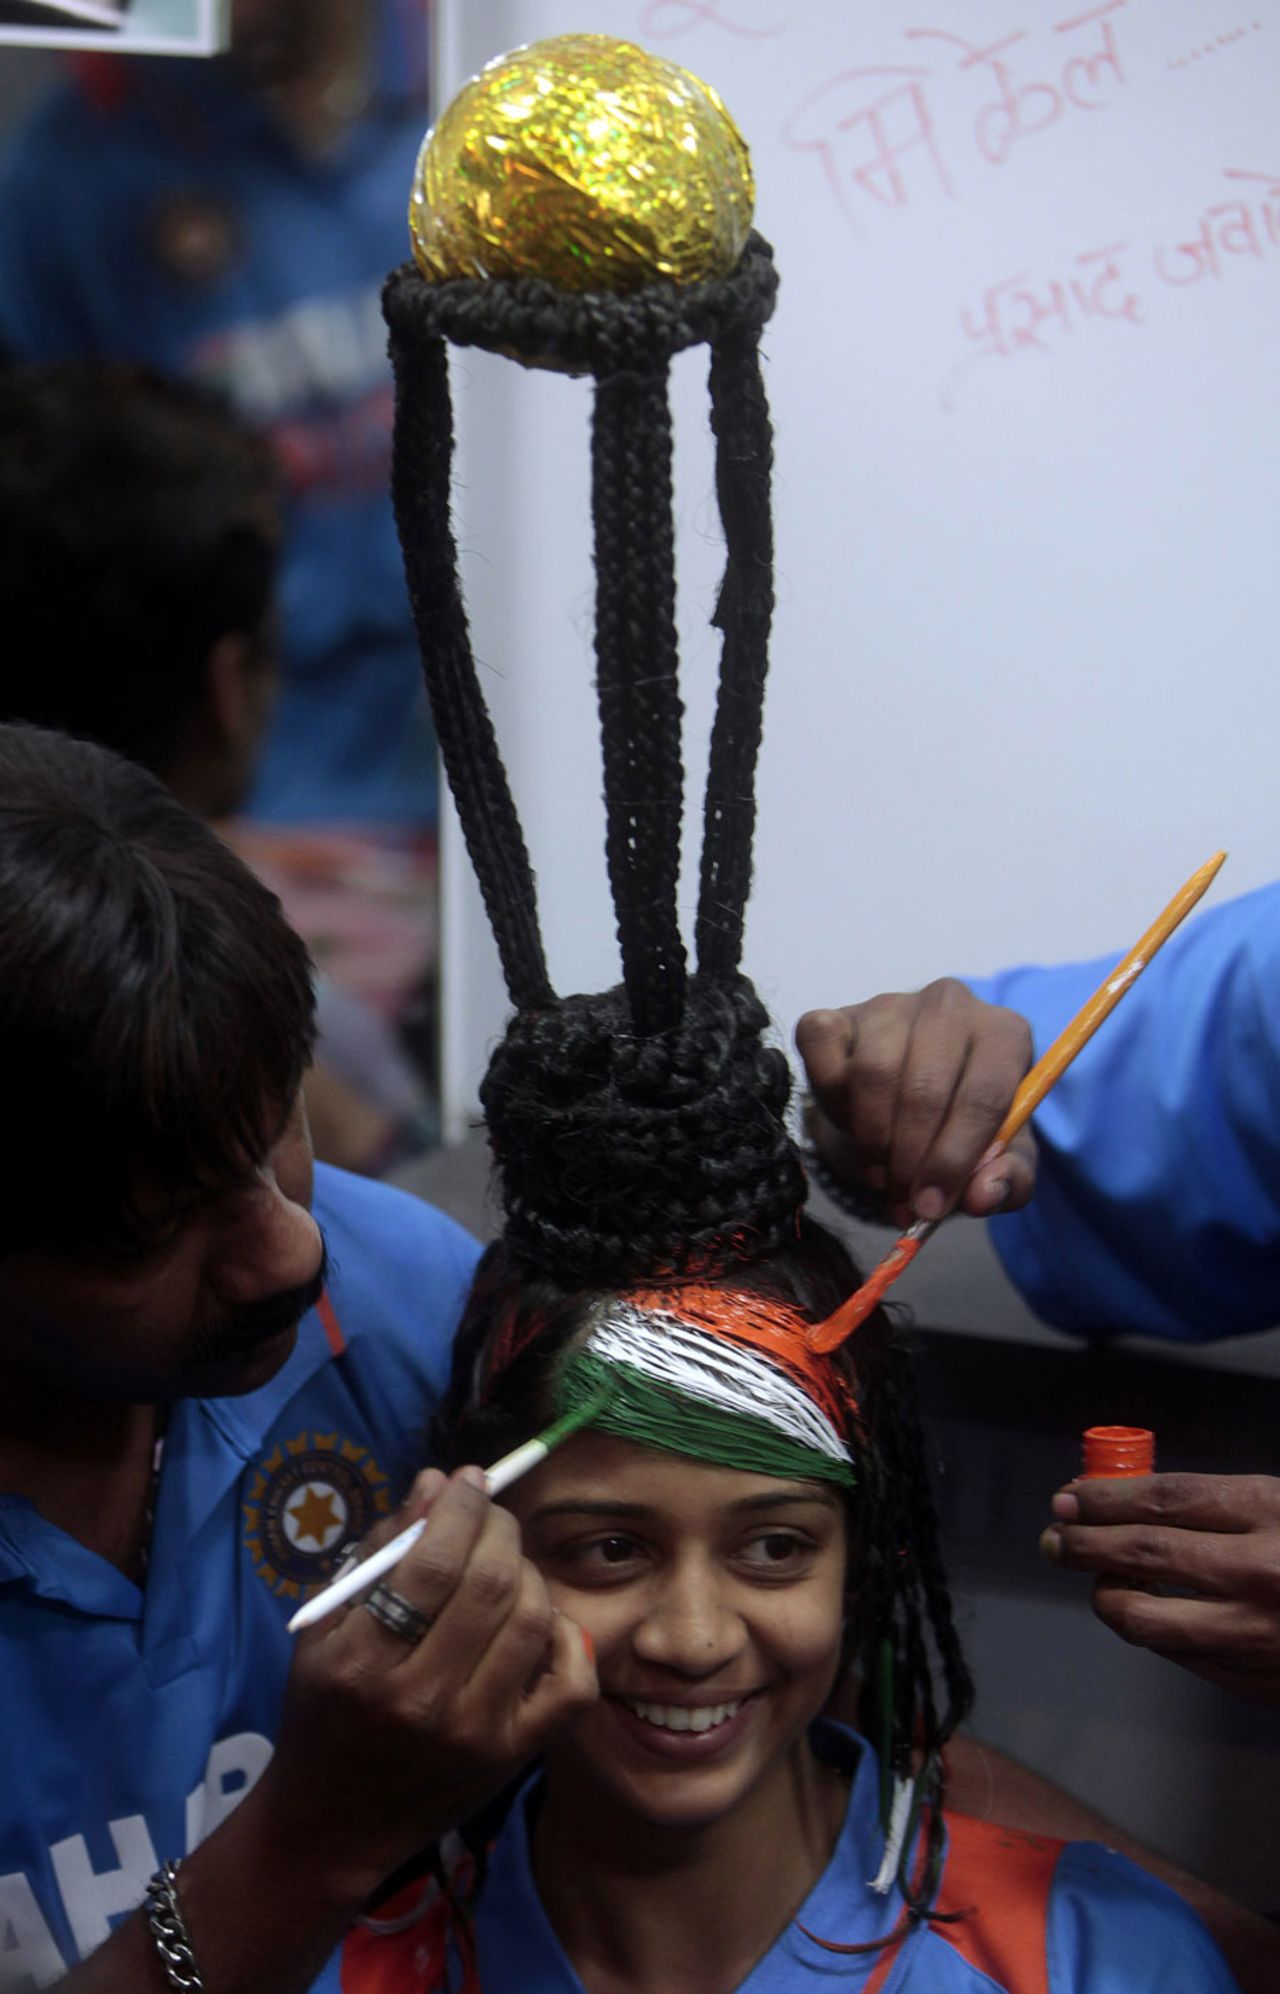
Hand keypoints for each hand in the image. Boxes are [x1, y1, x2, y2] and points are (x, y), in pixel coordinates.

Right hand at [256, 1467, 597, 1899]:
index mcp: (361, 1663)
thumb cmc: (325, 1709)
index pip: (430, 1563)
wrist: (333, 1824)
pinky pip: (570, 1683)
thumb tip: (437, 1483)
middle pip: (491, 1583)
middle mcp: (420, 1700)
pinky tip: (539, 1622)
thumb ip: (380, 1550)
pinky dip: (566, 1638)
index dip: (460, 1508)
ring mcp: (475, 1733)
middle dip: (497, 1528)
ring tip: (504, 1565)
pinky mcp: (512, 1757)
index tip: (467, 1481)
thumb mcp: (326, 1627)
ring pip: (531, 1619)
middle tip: (488, 1516)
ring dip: (526, 1572)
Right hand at [797, 981, 1034, 1226]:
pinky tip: (852, 1124)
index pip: (985, 1093)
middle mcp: (951, 1005)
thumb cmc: (964, 1123)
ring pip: (873, 1072)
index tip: (932, 1207)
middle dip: (910, 1159)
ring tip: (882, 1173)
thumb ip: (1009, 1180)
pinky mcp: (839, 1013)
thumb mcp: (1001, 1157)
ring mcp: (891, 1004)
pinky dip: (832, 1102)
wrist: (910, 1098)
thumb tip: (984, 1196)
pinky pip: (824, 1053)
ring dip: (873, 1138)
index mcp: (1004, 1033)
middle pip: (926, 1087)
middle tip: (903, 1201)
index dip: (954, 1159)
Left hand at [1041, 1473, 1279, 1705]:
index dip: (1105, 1498)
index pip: (1163, 1498)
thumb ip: (1214, 1503)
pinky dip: (1149, 1629)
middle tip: (1056, 1537)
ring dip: (1105, 1594)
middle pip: (1142, 1551)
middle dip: (1084, 1542)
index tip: (1070, 1498)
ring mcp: (1252, 1632)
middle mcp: (1258, 1571)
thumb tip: (1126, 1498)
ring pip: (1142, 1618)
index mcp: (1269, 1511)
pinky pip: (1175, 1654)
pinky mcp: (1251, 1681)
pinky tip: (1146, 1609)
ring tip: (1099, 1577)